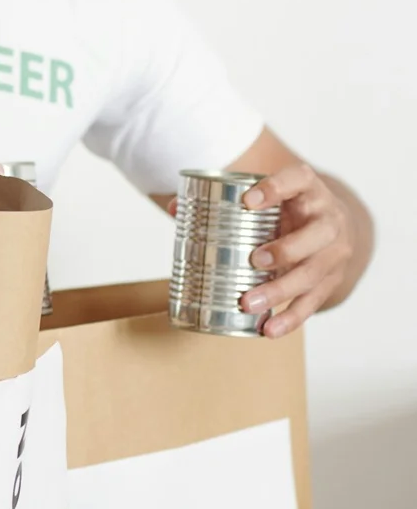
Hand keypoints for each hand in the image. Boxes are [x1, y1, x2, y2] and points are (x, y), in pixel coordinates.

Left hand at [239, 164, 356, 336]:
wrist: (330, 223)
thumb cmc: (286, 205)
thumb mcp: (267, 193)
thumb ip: (222, 197)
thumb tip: (175, 208)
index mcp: (308, 188)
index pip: (298, 179)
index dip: (276, 188)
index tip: (247, 200)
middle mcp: (328, 218)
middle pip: (316, 235)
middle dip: (287, 250)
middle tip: (256, 260)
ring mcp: (334, 252)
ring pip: (313, 273)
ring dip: (281, 291)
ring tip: (249, 304)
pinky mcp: (332, 280)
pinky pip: (313, 302)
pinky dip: (291, 318)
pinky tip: (269, 329)